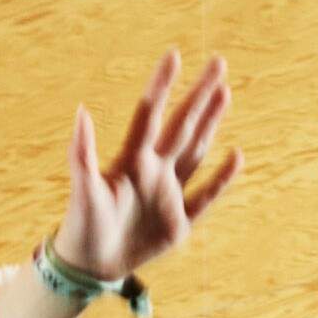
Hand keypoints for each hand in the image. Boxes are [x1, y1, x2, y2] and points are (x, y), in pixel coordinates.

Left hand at [51, 53, 239, 284]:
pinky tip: (236, 156)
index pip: (150, 114)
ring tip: (225, 92)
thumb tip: (81, 111)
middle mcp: (154, 169)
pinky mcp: (180, 222)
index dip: (162, 85)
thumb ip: (83, 152)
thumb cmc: (82, 223)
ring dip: (212, 122)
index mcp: (132, 159)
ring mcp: (170, 193)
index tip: (174, 54)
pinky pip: (206, 197)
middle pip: (182, 125)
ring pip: (196, 151)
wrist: (90, 263)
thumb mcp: (83, 188)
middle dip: (200, 94)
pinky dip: (222, 179)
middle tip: (218, 62)